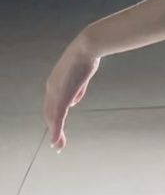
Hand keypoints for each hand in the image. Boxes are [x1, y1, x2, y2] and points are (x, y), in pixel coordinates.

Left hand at [43, 34, 99, 151]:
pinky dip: (56, 131)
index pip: (51, 105)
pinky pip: (58, 118)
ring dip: (55, 134)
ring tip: (58, 146)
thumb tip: (74, 101)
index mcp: (54, 83)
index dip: (54, 118)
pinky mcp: (63, 96)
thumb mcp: (81, 76)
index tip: (58, 129)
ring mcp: (55, 93)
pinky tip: (56, 141)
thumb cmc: (86, 58)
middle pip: (49, 114)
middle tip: (58, 143)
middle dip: (54, 130)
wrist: (86, 48)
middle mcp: (51, 89)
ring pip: (52, 118)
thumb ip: (76, 90)